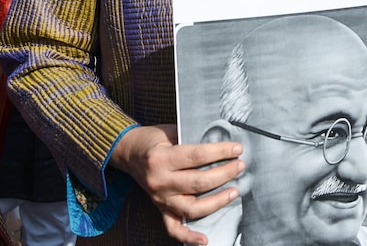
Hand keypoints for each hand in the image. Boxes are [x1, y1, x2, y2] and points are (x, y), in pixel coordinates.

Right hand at [110, 124, 244, 245]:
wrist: (127, 151)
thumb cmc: (150, 140)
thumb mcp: (169, 131)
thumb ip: (191, 137)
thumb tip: (220, 142)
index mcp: (161, 158)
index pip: (197, 156)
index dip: (220, 152)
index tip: (236, 149)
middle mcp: (160, 181)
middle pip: (199, 182)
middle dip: (225, 173)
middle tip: (239, 166)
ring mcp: (160, 198)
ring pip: (193, 207)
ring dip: (217, 201)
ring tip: (234, 191)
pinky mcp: (160, 208)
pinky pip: (173, 228)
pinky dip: (189, 237)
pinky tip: (205, 239)